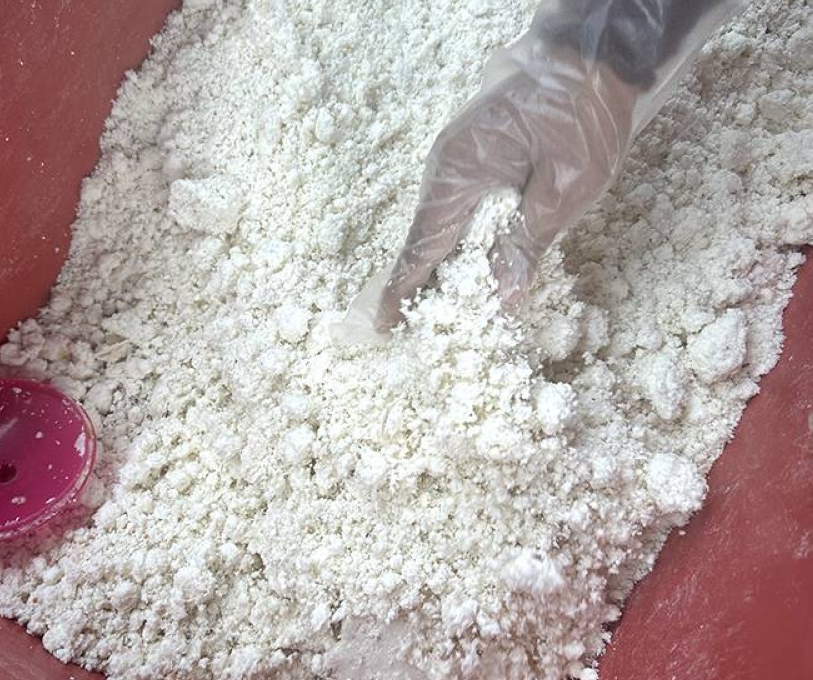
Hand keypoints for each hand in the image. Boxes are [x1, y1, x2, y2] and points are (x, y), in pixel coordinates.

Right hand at [375, 49, 639, 330]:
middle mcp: (446, 164)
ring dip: (443, 262)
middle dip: (423, 283)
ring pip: (441, 222)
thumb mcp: (567, 187)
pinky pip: (456, 206)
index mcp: (461, 172)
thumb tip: (501, 299)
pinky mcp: (473, 153)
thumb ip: (528, 244)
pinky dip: (459, 238)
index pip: (424, 242)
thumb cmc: (584, 115)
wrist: (593, 55)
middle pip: (427, 236)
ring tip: (445, 304)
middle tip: (420, 327)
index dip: (404, 287)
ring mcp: (457, 156)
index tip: (384, 324)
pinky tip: (471, 262)